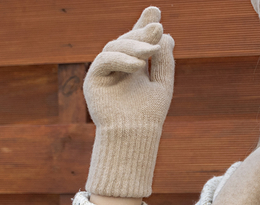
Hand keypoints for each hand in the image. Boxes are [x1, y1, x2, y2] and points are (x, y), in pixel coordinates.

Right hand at [84, 6, 174, 197]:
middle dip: (142, 33)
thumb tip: (167, 35)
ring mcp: (104, 73)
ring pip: (115, 47)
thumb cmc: (149, 115)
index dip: (144, 26)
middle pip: (126, 41)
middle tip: (158, 28)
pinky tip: (137, 65)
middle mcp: (117, 68)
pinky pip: (104, 60)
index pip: (137, 42)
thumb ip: (164, 61)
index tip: (155, 11)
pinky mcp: (93, 80)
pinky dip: (121, 59)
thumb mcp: (162, 84)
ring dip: (134, 46)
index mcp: (133, 67)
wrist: (134, 136)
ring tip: (151, 52)